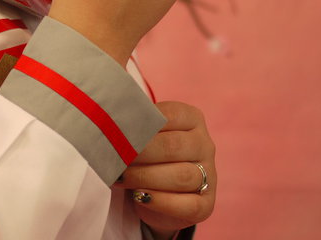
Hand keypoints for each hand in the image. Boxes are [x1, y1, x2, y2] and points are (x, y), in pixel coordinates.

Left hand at [118, 101, 216, 234]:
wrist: (155, 193)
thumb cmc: (146, 155)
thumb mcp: (142, 135)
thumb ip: (133, 127)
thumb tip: (111, 128)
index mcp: (191, 119)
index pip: (169, 115)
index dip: (141, 125)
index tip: (117, 132)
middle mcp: (204, 144)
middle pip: (174, 147)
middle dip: (140, 153)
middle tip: (115, 158)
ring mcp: (209, 175)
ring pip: (181, 176)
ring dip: (146, 177)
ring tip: (122, 178)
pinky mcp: (205, 204)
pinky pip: (187, 205)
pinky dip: (160, 202)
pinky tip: (140, 196)